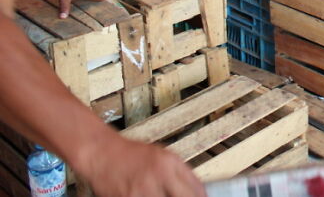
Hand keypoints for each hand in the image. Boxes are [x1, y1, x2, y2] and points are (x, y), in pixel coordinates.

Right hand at [79, 136, 205, 196]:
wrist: (101, 153)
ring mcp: (141, 191)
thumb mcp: (164, 156)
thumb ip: (183, 174)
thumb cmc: (130, 154)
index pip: (196, 189)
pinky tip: (148, 196)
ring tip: (160, 195)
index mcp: (170, 165)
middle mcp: (158, 177)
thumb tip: (200, 191)